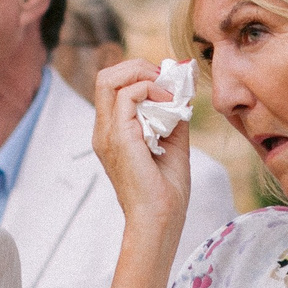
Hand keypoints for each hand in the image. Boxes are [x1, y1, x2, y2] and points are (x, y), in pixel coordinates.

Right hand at [91, 56, 195, 242]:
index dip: (140, 75)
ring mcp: (107, 133)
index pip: (114, 87)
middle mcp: (104, 131)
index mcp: (113, 133)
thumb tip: (183, 91)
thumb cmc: (166, 191)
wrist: (160, 220)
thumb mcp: (173, 144)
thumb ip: (173, 117)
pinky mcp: (119, 137)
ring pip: (110, 80)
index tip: (169, 81)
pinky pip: (127, 96)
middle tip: (166, 78)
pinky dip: (150, 90)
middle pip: (106, 77)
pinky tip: (169, 103)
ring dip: (144, 76)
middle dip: (138, 67)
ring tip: (167, 90)